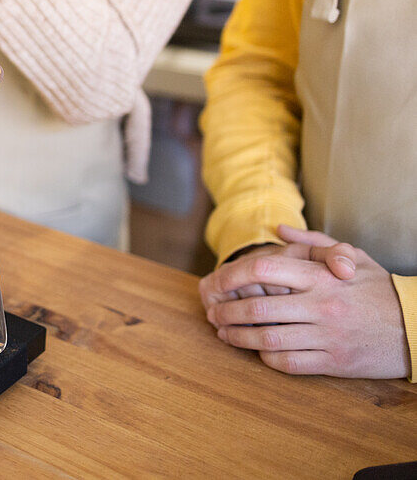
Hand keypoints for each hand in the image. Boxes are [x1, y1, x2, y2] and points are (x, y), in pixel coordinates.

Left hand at [205, 234, 409, 378]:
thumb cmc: (380, 289)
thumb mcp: (353, 256)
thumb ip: (313, 242)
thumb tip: (279, 230)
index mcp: (321, 276)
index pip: (264, 269)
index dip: (232, 276)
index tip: (217, 283)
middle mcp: (321, 304)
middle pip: (258, 307)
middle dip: (227, 312)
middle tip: (213, 314)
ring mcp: (327, 334)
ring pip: (268, 338)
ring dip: (239, 337)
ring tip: (224, 333)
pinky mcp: (335, 361)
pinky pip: (289, 362)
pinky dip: (266, 357)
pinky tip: (257, 351)